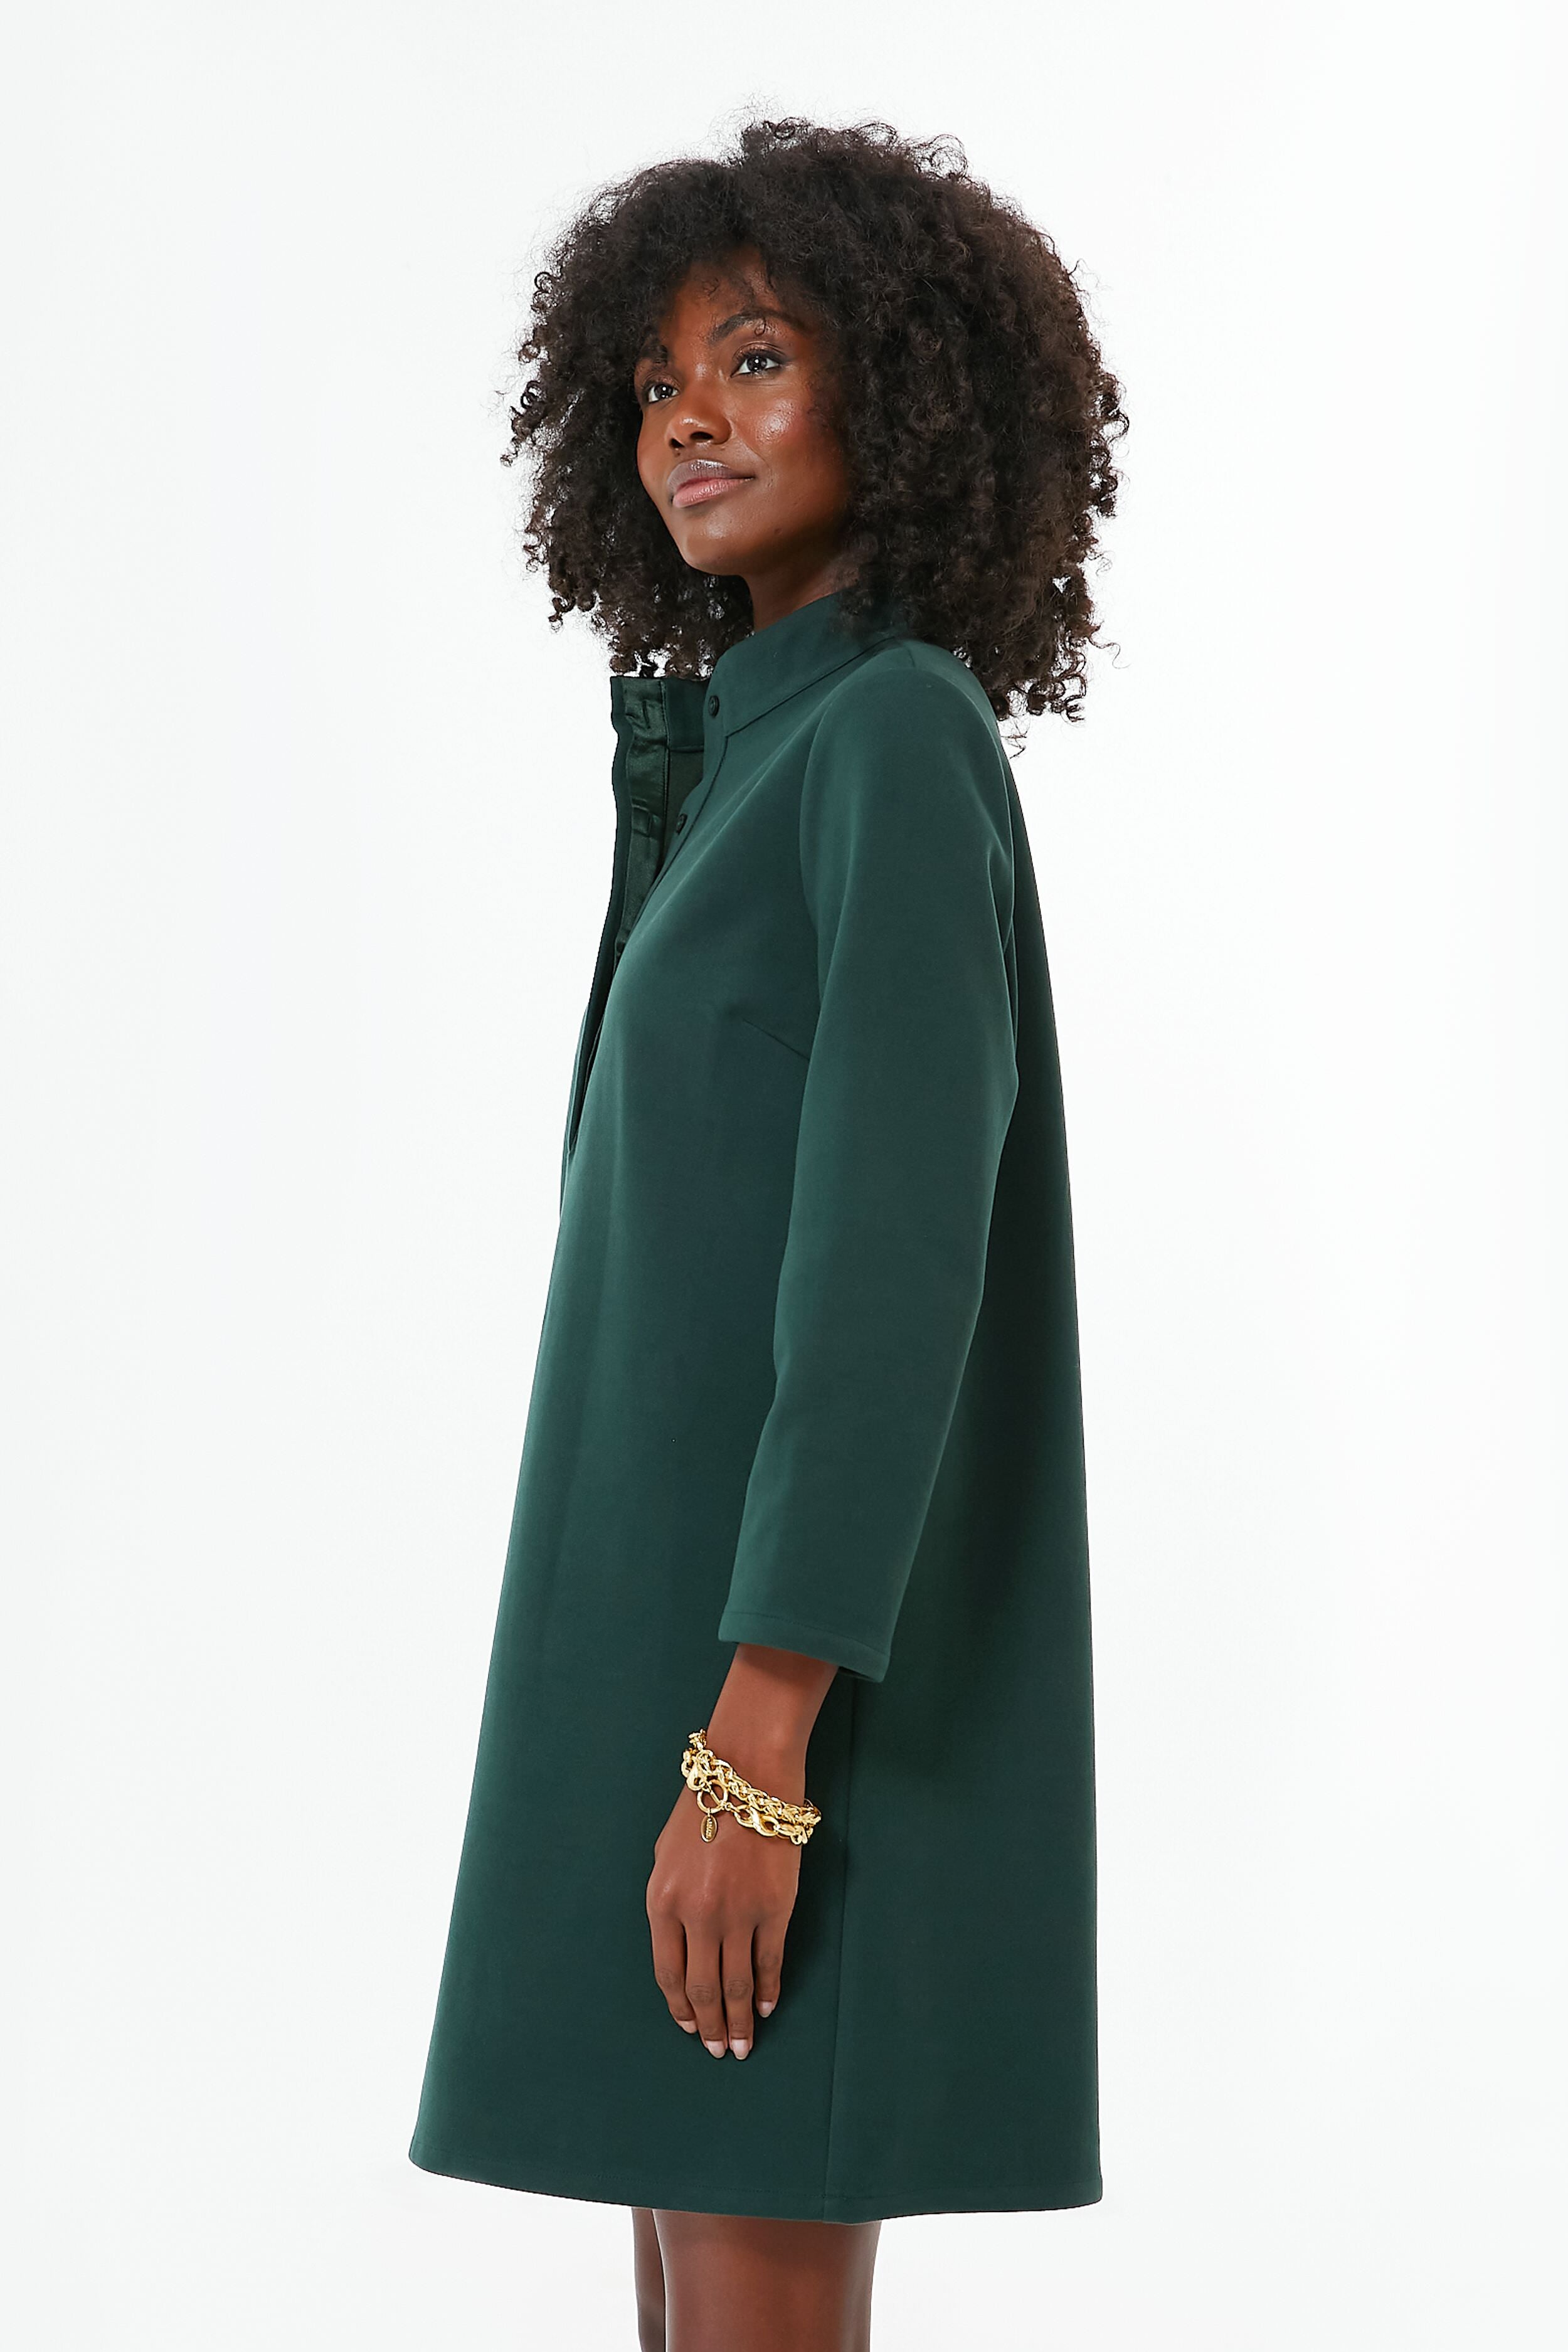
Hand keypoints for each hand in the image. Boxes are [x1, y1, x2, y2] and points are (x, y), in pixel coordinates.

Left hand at [645, 1779, 800, 2058]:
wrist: (748, 1773)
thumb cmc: (705, 1806)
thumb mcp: (666, 1853)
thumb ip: (667, 1898)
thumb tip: (677, 1940)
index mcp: (662, 1902)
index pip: (668, 1972)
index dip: (679, 2008)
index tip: (689, 2029)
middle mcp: (696, 1915)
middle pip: (702, 1988)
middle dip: (710, 2027)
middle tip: (720, 2052)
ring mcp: (736, 1914)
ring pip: (735, 1983)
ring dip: (739, 2021)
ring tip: (743, 2045)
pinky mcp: (773, 1908)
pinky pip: (768, 1962)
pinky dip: (766, 1989)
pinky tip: (765, 2006)